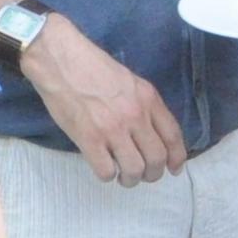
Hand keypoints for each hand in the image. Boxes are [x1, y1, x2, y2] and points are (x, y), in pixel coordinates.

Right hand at [24, 14, 186, 187]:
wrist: (59, 59)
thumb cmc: (90, 66)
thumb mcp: (129, 81)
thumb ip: (143, 105)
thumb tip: (150, 133)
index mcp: (148, 98)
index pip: (173, 136)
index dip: (177, 158)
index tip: (173, 169)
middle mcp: (135, 115)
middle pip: (157, 159)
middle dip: (152, 174)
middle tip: (142, 174)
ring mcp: (113, 128)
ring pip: (135, 170)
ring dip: (130, 179)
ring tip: (123, 176)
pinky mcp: (89, 139)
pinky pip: (107, 171)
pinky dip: (107, 175)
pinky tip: (102, 166)